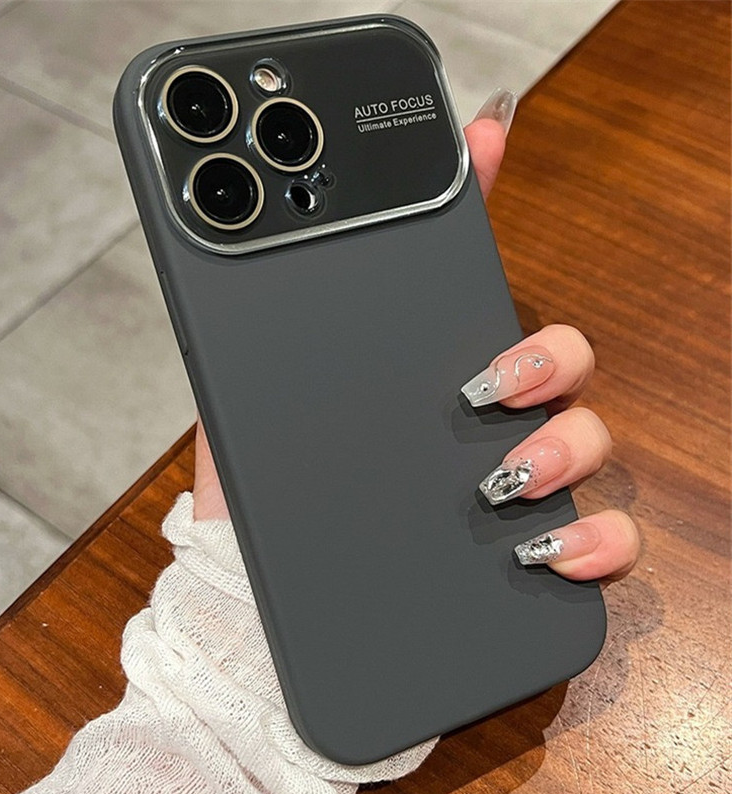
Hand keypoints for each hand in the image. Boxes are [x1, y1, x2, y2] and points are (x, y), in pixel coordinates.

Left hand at [193, 116, 639, 583]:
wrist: (254, 596)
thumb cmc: (258, 492)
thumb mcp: (249, 393)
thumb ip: (259, 327)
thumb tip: (256, 245)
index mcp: (417, 375)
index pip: (465, 279)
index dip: (484, 202)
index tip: (479, 138)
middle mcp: (478, 422)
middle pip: (558, 358)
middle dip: (542, 354)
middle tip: (485, 381)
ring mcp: (512, 488)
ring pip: (592, 440)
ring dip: (567, 445)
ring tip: (500, 477)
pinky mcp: (527, 562)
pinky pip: (603, 545)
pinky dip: (594, 542)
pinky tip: (544, 549)